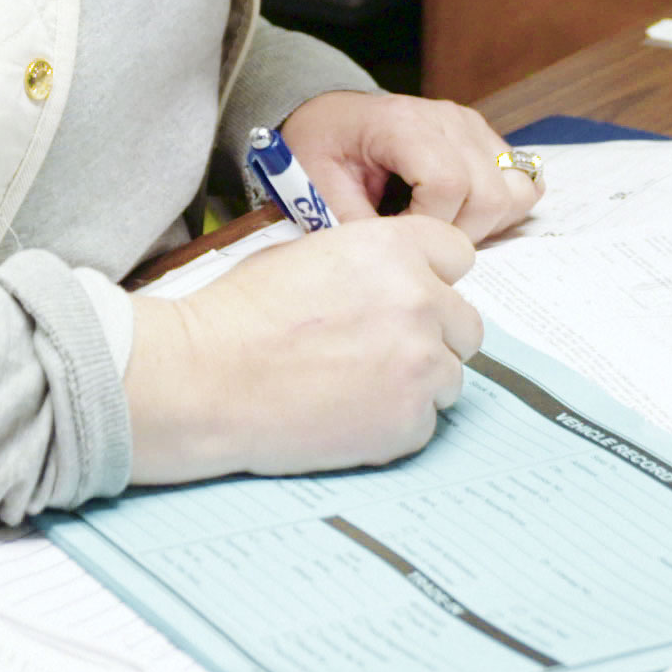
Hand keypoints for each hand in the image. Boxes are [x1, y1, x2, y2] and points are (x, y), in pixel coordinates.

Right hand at [126, 216, 478, 484]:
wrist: (206, 379)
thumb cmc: (240, 315)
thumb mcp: (308, 253)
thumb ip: (370, 262)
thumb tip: (396, 280)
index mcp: (395, 249)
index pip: (458, 255)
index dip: (433, 277)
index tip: (413, 294)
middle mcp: (421, 301)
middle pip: (465, 324)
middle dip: (432, 335)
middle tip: (382, 350)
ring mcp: (421, 365)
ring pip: (449, 376)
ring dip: (417, 382)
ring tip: (357, 386)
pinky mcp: (410, 423)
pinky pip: (426, 422)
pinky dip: (395, 423)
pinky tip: (347, 414)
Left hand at [281, 90, 545, 240]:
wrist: (333, 117)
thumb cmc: (322, 147)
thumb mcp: (317, 186)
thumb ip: (353, 226)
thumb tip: (390, 265)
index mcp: (403, 124)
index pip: (447, 184)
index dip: (429, 226)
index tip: (398, 240)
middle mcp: (449, 120)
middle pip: (489, 194)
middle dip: (459, 233)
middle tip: (420, 240)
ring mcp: (473, 127)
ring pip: (516, 191)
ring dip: (485, 223)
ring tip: (442, 228)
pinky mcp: (486, 140)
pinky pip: (521, 182)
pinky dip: (500, 209)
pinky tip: (461, 214)